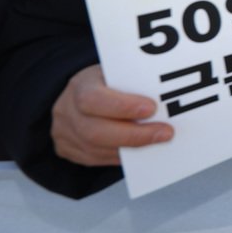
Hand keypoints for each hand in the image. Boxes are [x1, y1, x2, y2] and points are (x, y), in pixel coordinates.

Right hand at [51, 64, 170, 166]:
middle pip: (95, 132)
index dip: (122, 106)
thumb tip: (166, 93)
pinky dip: (123, 156)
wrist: (74, 97)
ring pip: (97, 150)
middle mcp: (68, 112)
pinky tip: (143, 149)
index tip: (151, 108)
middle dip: (135, 135)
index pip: (94, 99)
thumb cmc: (104, 82)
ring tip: (160, 141)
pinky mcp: (71, 152)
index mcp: (80, 86)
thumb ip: (133, 82)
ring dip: (133, 148)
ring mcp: (66, 135)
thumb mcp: (115, 72)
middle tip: (165, 133)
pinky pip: (98, 160)